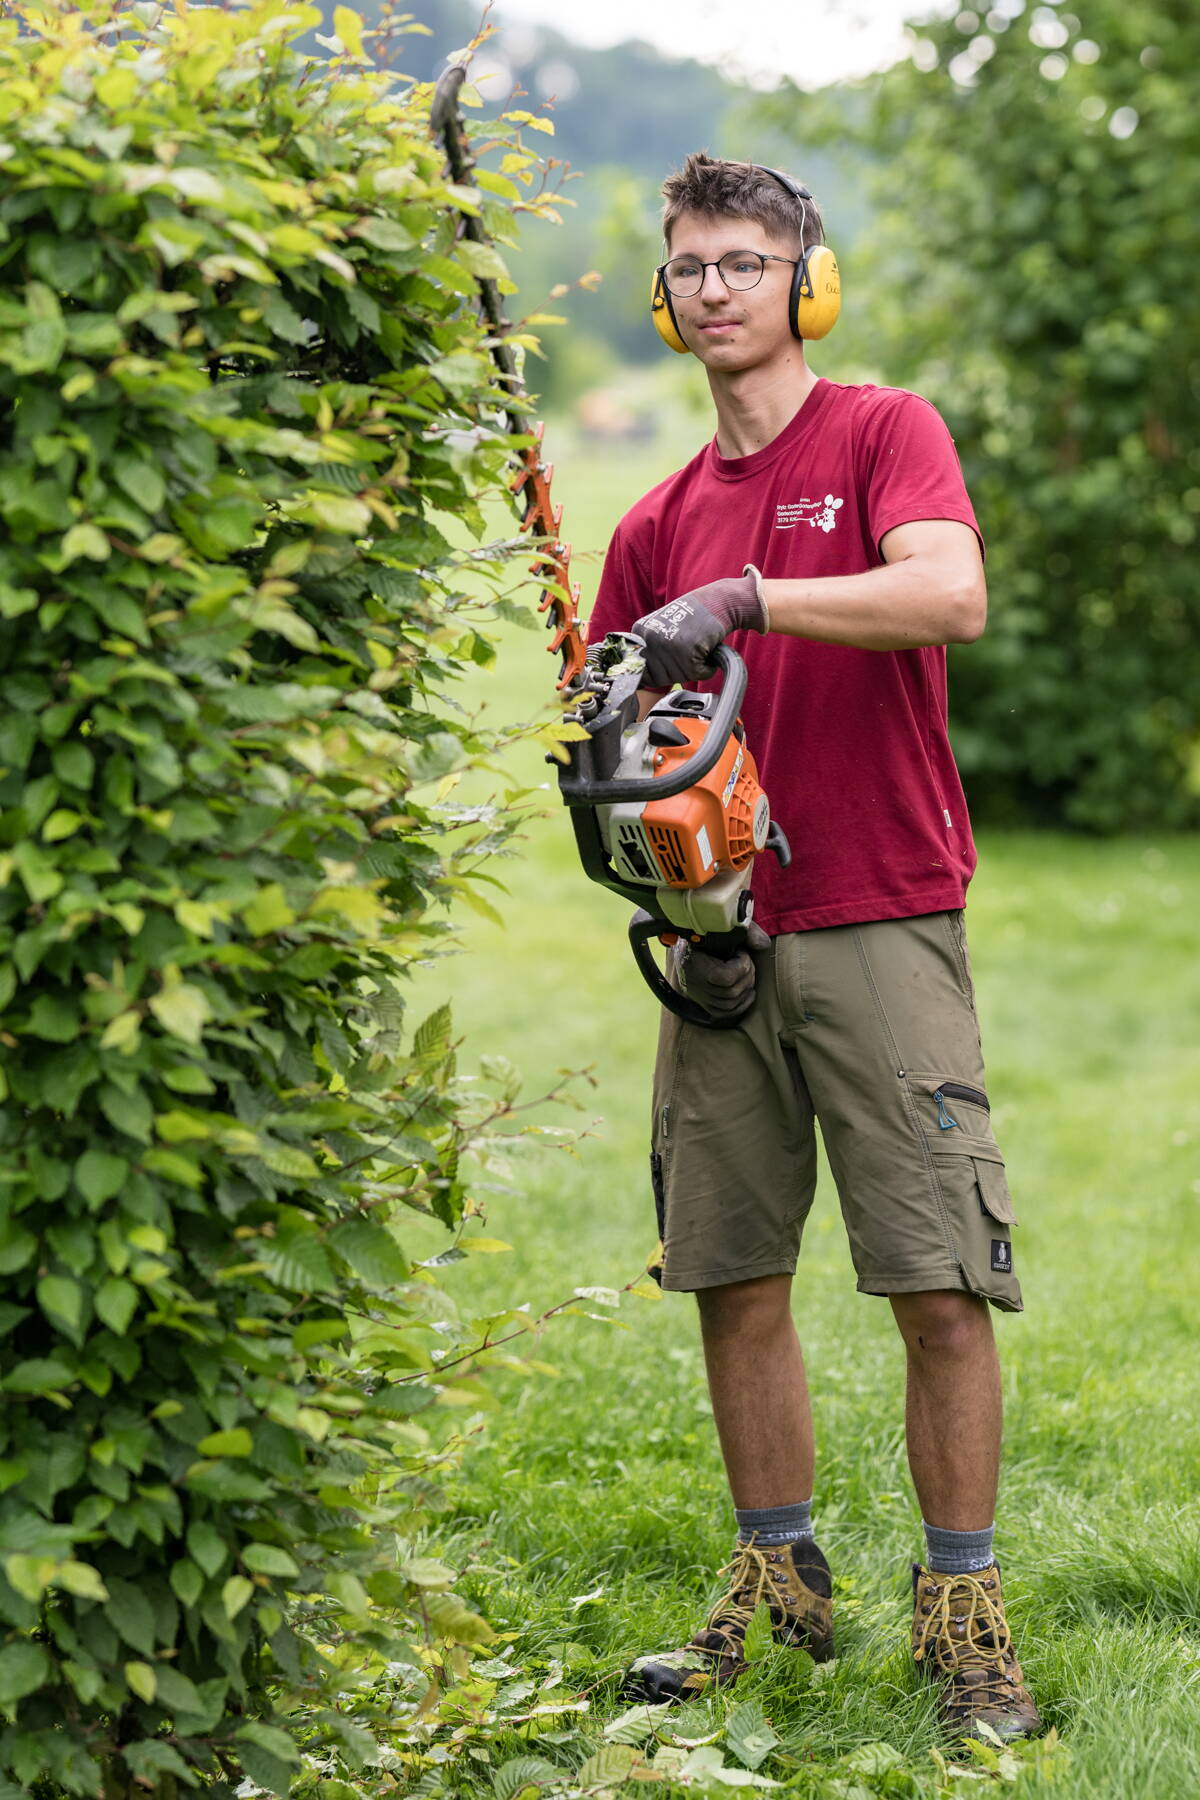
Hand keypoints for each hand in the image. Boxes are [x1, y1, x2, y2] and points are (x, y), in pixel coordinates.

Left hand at [631, 565, 767, 686]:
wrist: (716, 602)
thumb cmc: (691, 619)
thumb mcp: (660, 629)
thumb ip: (648, 650)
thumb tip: (640, 682)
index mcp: (639, 632)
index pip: (641, 672)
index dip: (660, 671)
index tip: (673, 655)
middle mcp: (650, 638)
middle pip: (660, 678)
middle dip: (677, 671)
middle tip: (688, 649)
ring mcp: (667, 644)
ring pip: (680, 677)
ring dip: (693, 668)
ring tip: (697, 646)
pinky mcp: (688, 650)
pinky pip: (698, 674)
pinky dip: (707, 668)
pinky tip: (706, 648)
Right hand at [672, 920, 770, 1019]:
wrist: (688, 950)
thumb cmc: (710, 935)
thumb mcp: (725, 926)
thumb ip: (746, 931)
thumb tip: (764, 944)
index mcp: (692, 963)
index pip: (724, 977)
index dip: (740, 965)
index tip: (739, 951)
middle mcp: (693, 985)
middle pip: (731, 991)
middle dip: (746, 974)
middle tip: (744, 960)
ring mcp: (700, 998)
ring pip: (731, 1003)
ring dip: (746, 987)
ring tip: (745, 971)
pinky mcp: (707, 1006)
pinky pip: (729, 1012)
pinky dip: (743, 1002)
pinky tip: (748, 990)